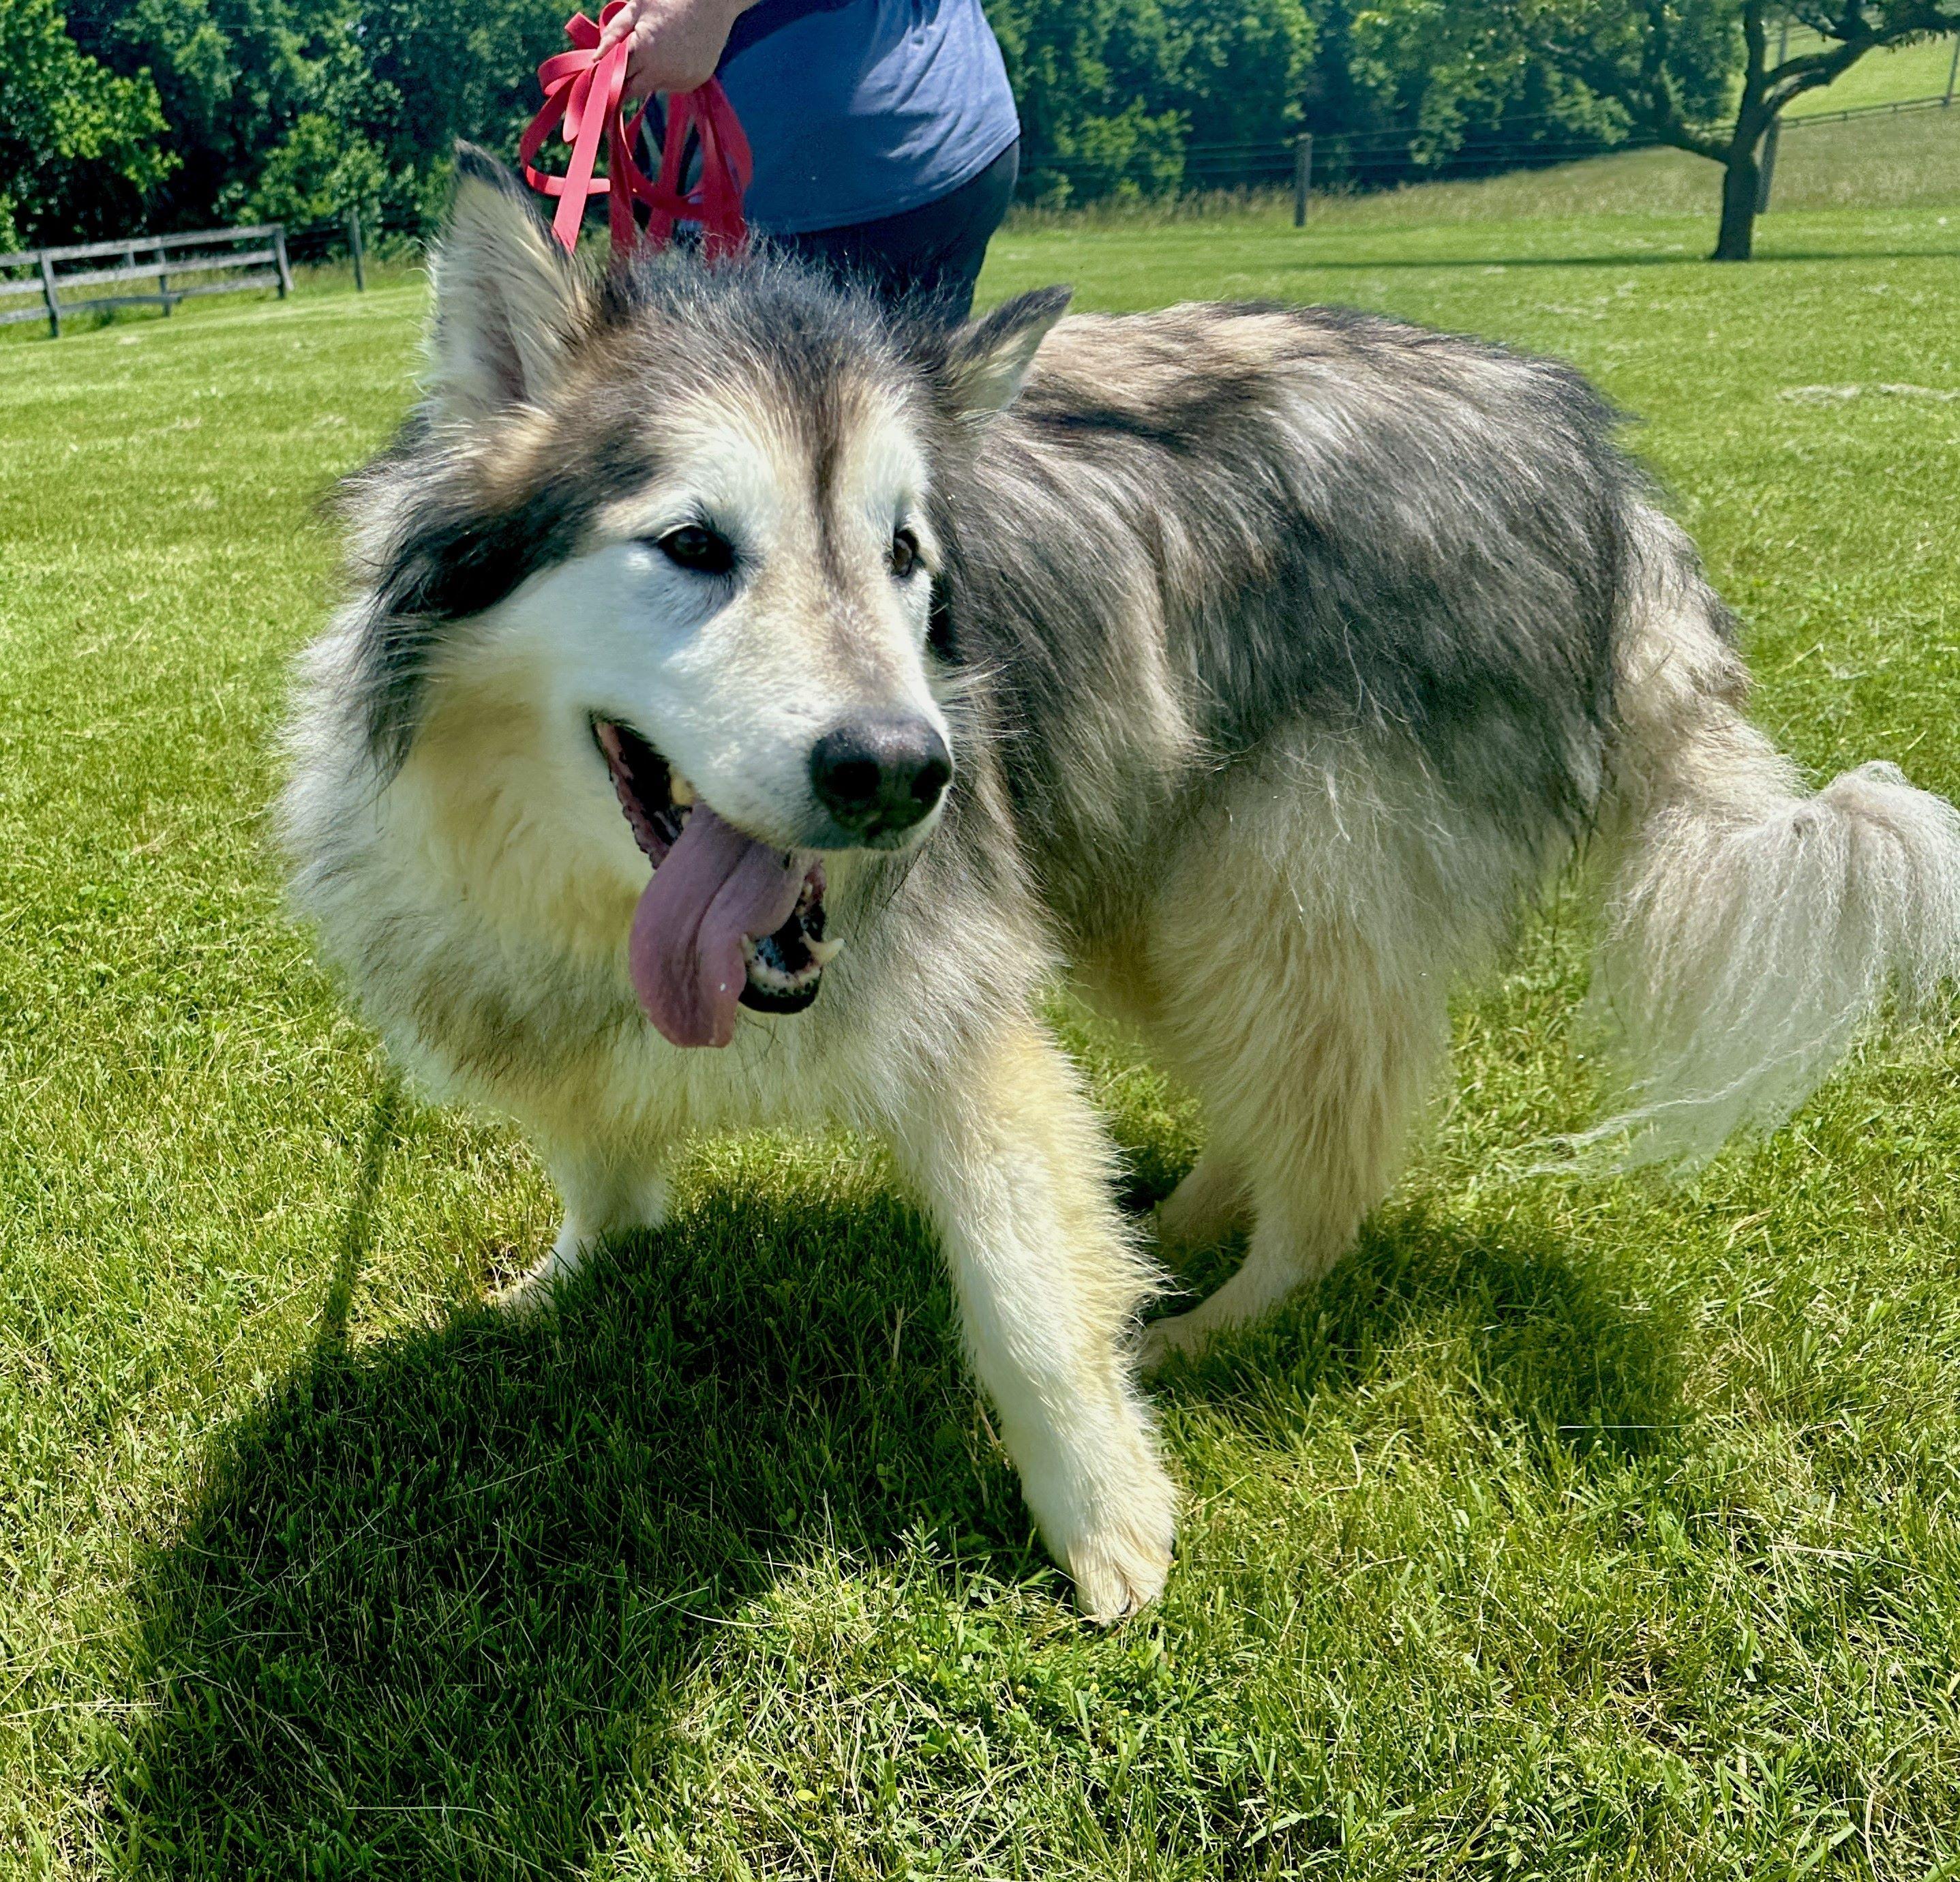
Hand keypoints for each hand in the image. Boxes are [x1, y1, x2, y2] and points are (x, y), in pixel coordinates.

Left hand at [597, 0, 747, 102]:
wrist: (713, 3)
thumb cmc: (671, 0)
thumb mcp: (637, 8)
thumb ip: (614, 33)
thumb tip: (595, 58)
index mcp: (645, 51)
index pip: (616, 78)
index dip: (608, 76)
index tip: (602, 75)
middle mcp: (662, 72)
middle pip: (633, 90)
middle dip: (626, 79)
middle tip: (630, 60)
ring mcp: (680, 80)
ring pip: (652, 88)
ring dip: (648, 75)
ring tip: (658, 49)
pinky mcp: (693, 83)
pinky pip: (671, 85)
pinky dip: (666, 75)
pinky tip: (673, 56)